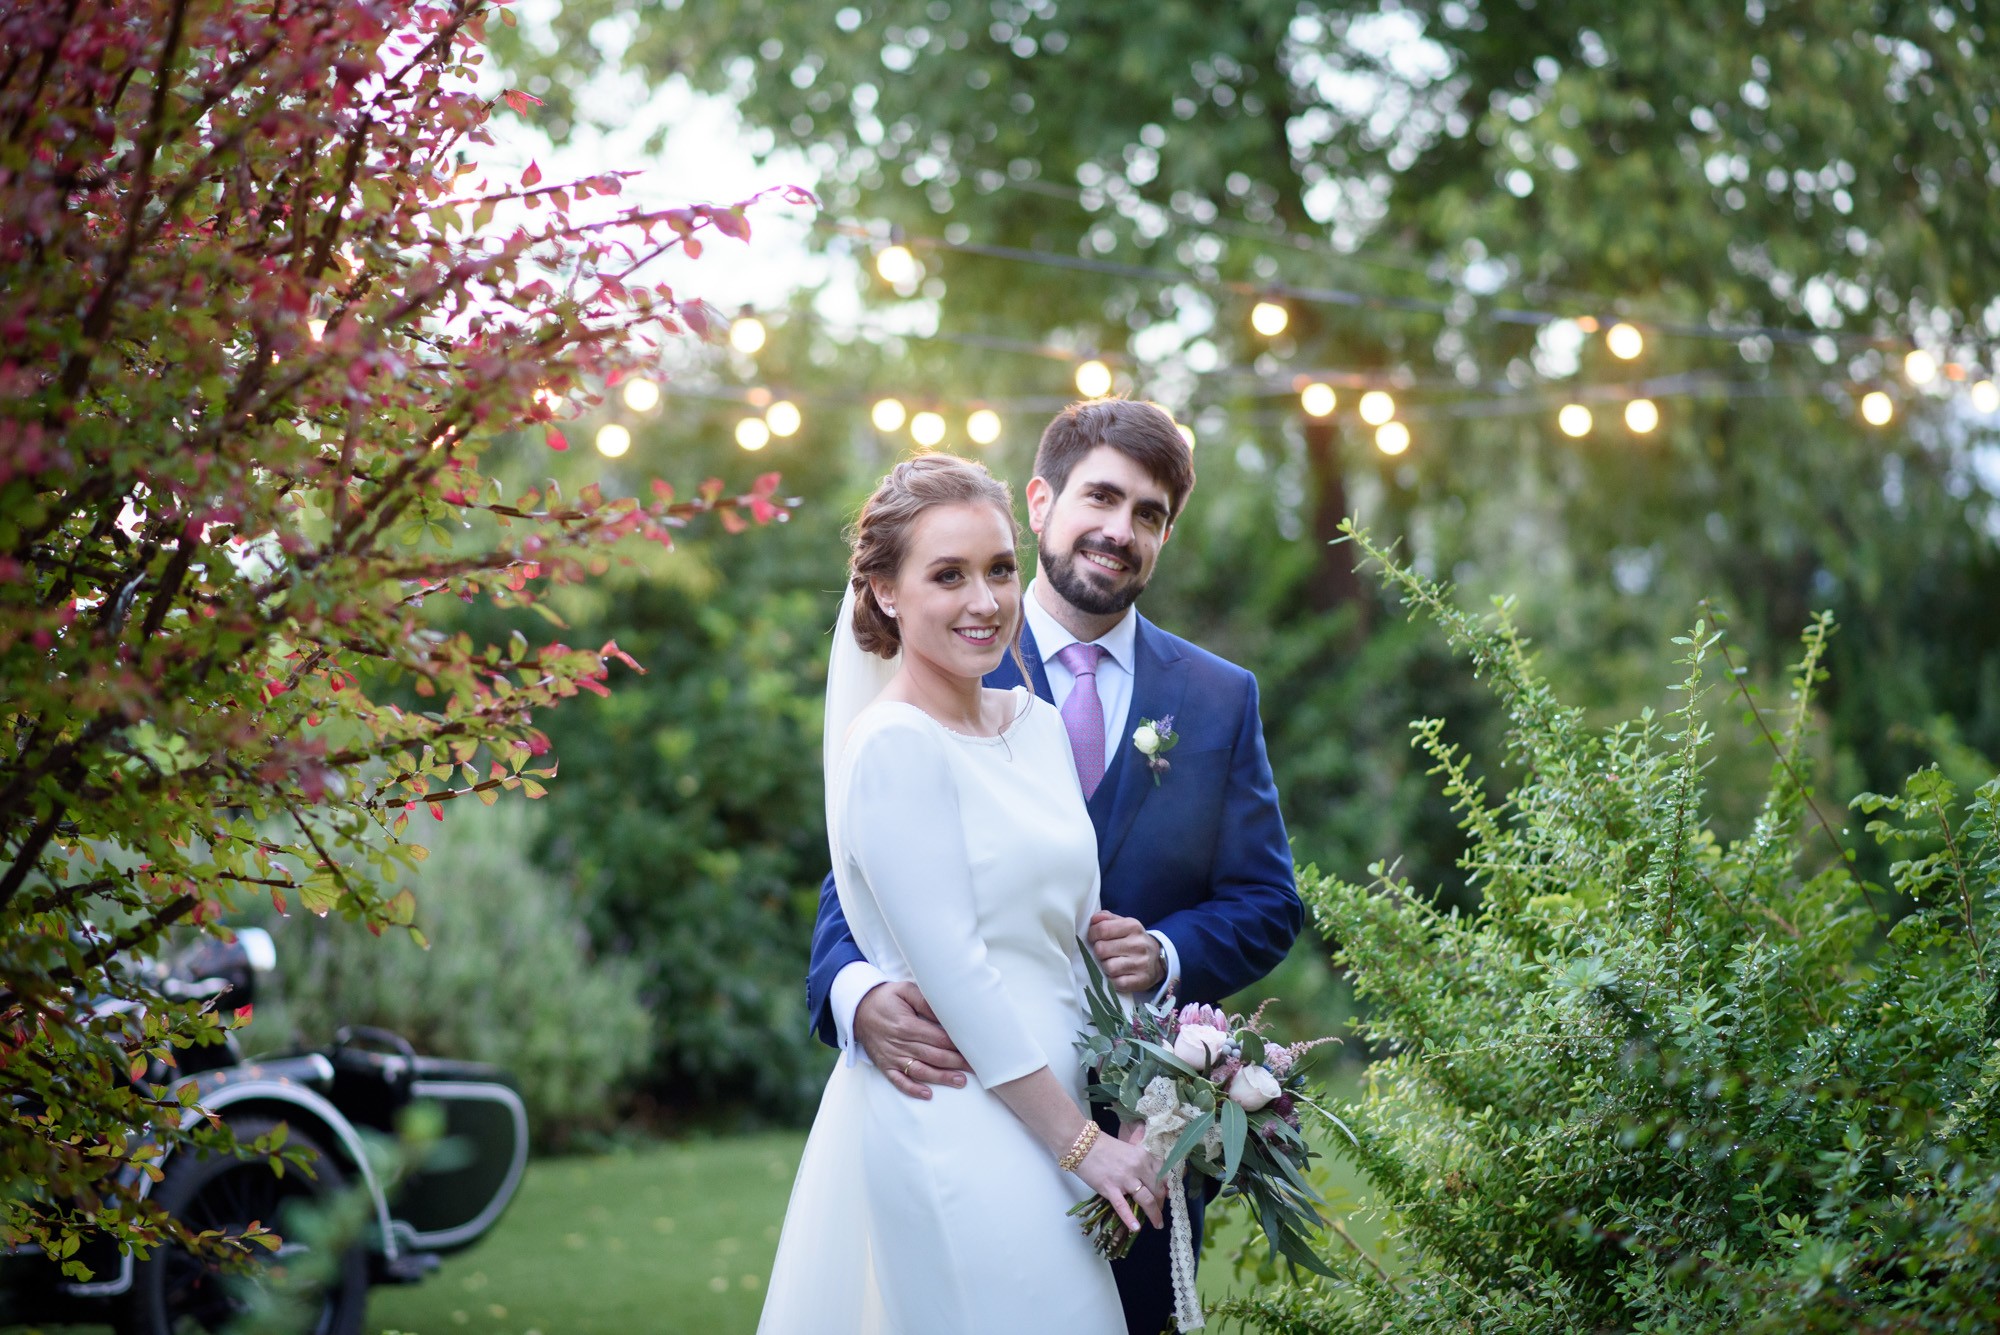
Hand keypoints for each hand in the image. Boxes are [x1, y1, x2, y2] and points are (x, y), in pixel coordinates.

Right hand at [854, 981, 968, 1099]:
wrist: (857, 1009)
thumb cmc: (886, 998)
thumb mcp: (906, 990)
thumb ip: (926, 1001)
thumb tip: (946, 1011)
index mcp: (907, 1025)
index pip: (939, 1038)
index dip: (957, 1045)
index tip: (974, 1049)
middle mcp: (900, 1044)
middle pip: (933, 1056)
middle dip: (956, 1063)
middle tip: (976, 1067)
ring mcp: (892, 1057)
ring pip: (920, 1071)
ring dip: (941, 1078)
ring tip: (960, 1082)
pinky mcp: (885, 1065)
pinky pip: (899, 1081)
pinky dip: (913, 1090)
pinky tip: (928, 1095)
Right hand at [1072, 1126, 1165, 1232]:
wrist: (1082, 1145)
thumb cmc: (1105, 1147)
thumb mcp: (1130, 1151)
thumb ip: (1142, 1164)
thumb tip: (1152, 1181)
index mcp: (1144, 1156)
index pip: (1162, 1176)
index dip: (1166, 1189)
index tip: (1166, 1197)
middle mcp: (1138, 1168)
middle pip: (1157, 1190)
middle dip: (1161, 1204)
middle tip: (1160, 1212)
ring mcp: (1124, 1179)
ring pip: (1146, 1200)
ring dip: (1154, 1214)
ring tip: (1157, 1224)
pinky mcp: (1110, 1189)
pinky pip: (1123, 1206)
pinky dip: (1130, 1219)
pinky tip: (1136, 1228)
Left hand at [1088, 911, 1162, 993]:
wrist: (1156, 960)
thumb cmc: (1133, 941)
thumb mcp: (1124, 925)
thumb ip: (1107, 919)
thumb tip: (1094, 919)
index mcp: (1133, 926)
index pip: (1102, 929)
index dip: (1092, 934)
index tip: (1094, 938)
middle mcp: (1138, 944)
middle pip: (1101, 949)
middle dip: (1099, 952)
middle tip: (1104, 953)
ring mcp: (1141, 963)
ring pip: (1108, 967)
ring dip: (1105, 967)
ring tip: (1111, 963)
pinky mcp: (1140, 981)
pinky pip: (1115, 983)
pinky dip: (1112, 980)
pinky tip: (1117, 975)